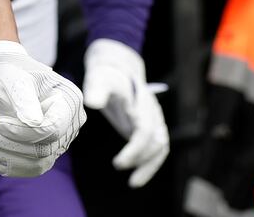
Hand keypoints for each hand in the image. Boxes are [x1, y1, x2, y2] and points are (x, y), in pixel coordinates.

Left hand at [0, 40, 85, 177]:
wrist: (4, 76)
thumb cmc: (10, 71)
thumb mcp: (15, 80)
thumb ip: (25, 100)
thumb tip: (35, 123)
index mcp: (69, 101)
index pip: (52, 129)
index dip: (24, 132)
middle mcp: (70, 124)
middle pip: (44, 149)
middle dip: (9, 146)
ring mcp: (60, 140)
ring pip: (37, 163)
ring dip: (5, 158)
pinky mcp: (45, 151)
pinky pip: (30, 167)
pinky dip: (6, 164)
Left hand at [82, 39, 169, 187]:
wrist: (117, 69)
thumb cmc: (106, 76)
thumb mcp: (99, 79)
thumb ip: (97, 89)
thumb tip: (92, 103)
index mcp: (142, 104)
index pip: (145, 132)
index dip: (135, 149)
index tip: (119, 163)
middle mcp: (153, 114)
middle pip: (157, 143)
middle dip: (141, 160)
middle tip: (118, 167)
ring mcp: (153, 122)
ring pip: (161, 149)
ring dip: (150, 167)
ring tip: (133, 183)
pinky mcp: (148, 129)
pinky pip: (155, 149)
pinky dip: (149, 163)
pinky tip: (136, 176)